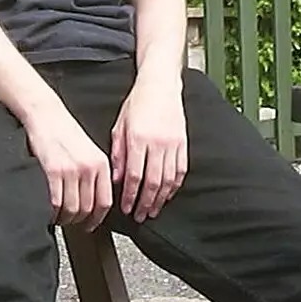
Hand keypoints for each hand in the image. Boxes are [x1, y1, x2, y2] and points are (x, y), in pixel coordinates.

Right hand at [23, 105, 113, 229]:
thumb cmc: (64, 131)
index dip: (97, 219)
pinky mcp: (53, 170)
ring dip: (65, 218)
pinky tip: (51, 211)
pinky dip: (53, 212)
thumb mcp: (89, 150)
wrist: (46, 115)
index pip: (105, 201)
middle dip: (79, 221)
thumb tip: (96, 199)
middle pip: (88, 208)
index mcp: (101, 163)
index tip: (91, 224)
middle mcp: (89, 168)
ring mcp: (71, 170)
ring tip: (60, 217)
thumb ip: (96, 173)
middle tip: (71, 222)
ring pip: (73, 209)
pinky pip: (56, 202)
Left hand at [111, 73, 187, 221]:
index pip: (134, 176)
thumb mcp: (120, 126)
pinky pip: (180, 170)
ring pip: (168, 180)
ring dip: (160, 199)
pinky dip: (174, 186)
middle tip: (140, 216)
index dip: (130, 196)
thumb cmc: (137, 103)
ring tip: (153, 210)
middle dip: (145, 203)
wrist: (160, 85)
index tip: (127, 208)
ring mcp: (173, 144)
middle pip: (153, 182)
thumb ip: (118, 153)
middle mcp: (157, 143)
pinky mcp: (183, 143)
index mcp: (138, 139)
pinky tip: (167, 194)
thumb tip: (117, 178)